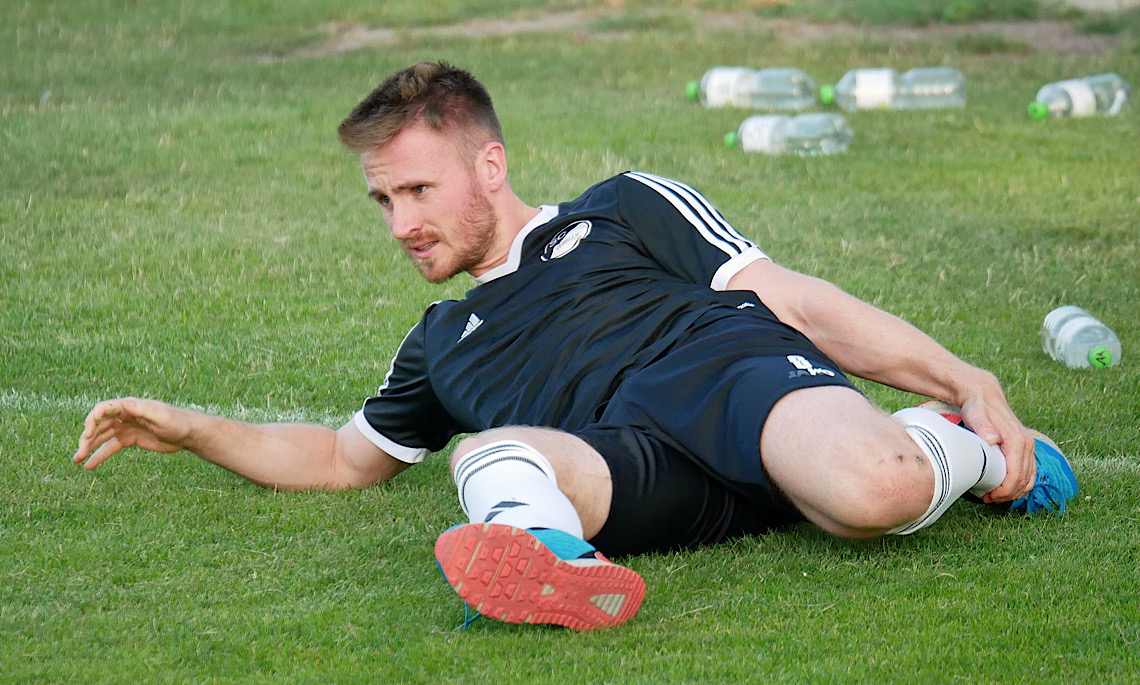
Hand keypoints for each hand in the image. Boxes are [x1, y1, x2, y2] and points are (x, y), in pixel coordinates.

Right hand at [74, 397, 190, 469]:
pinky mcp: (130, 439)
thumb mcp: (160, 416)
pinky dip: (99, 455)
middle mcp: (125, 416)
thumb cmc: (177, 422)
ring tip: (77, 460)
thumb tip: (124, 403)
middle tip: (79, 453)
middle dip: (86, 438)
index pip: (103, 409)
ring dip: (88, 447)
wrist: (189, 434)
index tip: (87, 435)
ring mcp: (126, 428)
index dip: (92, 420)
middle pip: (98, 425)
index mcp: (130, 406)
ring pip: (101, 437)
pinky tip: (89, 465)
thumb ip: (142, 410)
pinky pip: (111, 447)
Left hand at [957, 384, 1036, 503]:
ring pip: (1029, 478)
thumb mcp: (975, 414)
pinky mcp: (1026, 448)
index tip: (989, 497)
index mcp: (1017, 440)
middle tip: (988, 499)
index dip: (1004, 490)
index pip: (1017, 474)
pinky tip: (1004, 488)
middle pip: (1024, 480)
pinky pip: (1029, 472)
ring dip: (1015, 492)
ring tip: (994, 496)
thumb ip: (983, 426)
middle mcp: (1027, 444)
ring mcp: (1029, 446)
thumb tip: (993, 439)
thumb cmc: (976, 407)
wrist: (984, 395)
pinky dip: (1020, 484)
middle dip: (1007, 494)